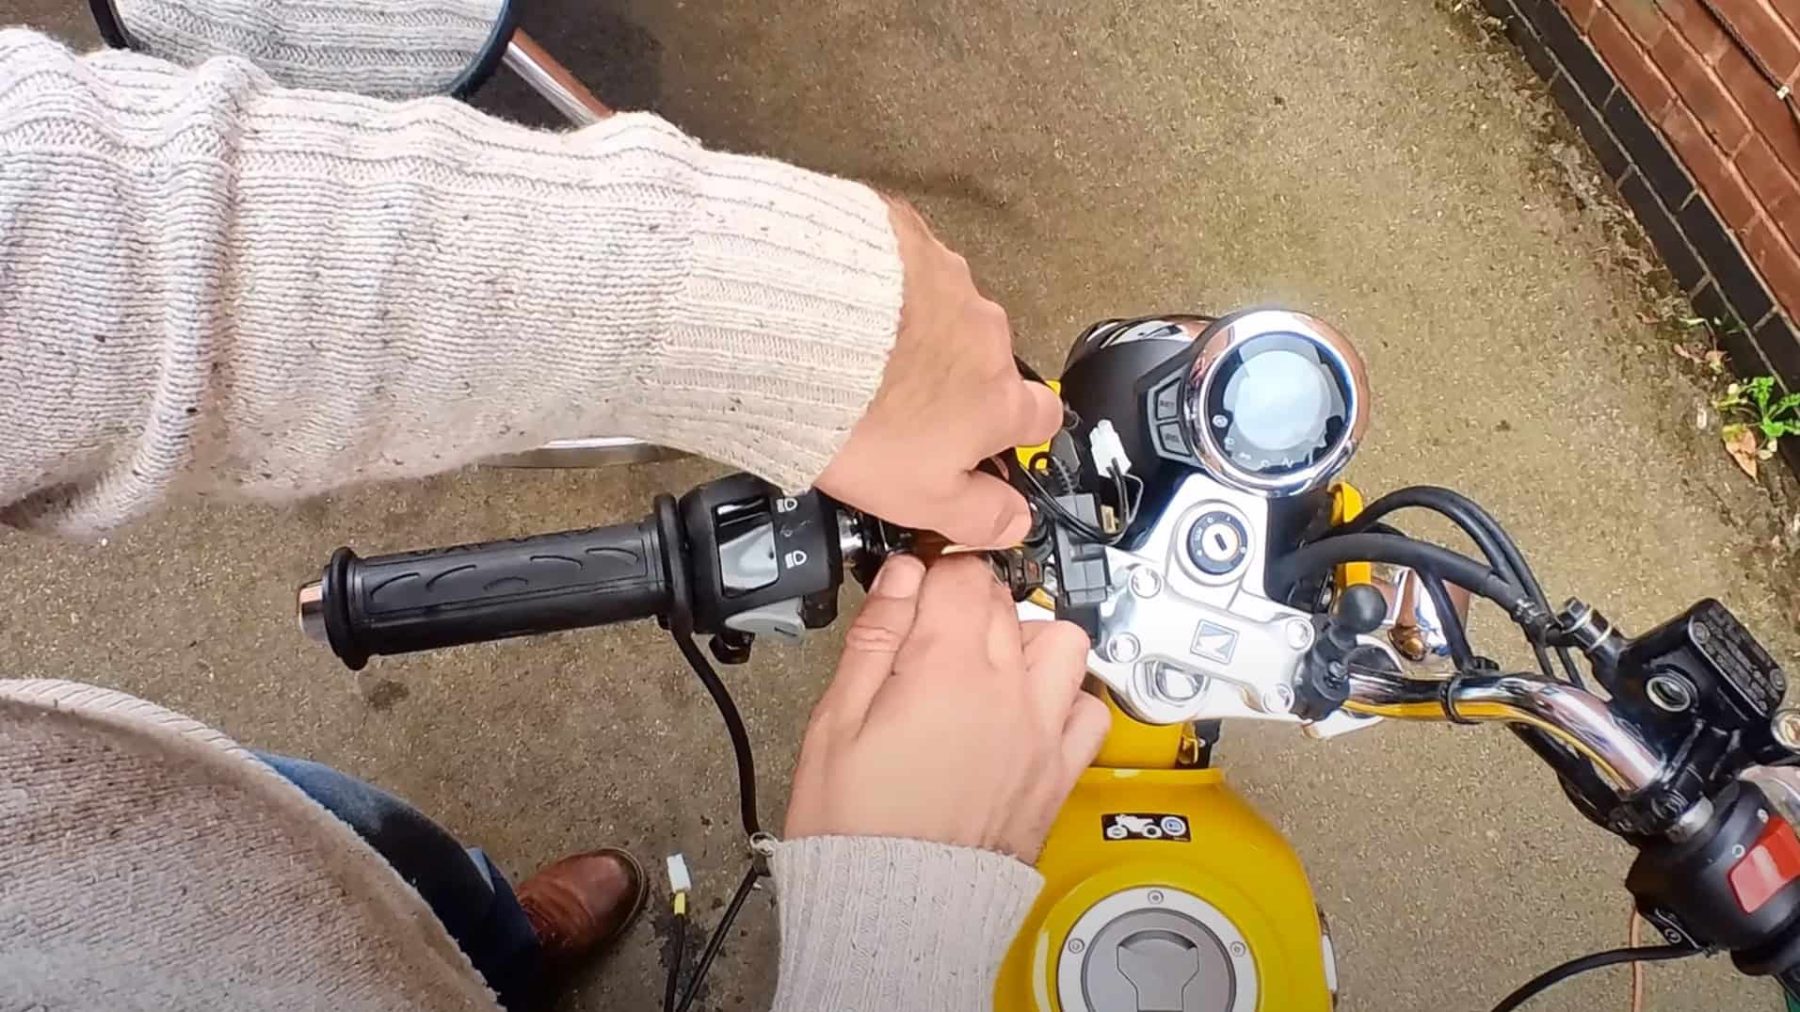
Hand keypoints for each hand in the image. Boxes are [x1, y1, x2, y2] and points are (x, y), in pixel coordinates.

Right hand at [785, 555, 1109, 861]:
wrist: (895, 908)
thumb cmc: (856, 826)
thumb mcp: (836, 721)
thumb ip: (875, 639)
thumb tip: (900, 579)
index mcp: (947, 671)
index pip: (961, 576)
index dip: (930, 574)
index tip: (911, 592)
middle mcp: (1007, 693)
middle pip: (1007, 601)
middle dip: (969, 602)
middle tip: (931, 633)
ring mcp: (1040, 733)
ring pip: (1063, 642)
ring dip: (1029, 640)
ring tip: (988, 665)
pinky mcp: (1058, 772)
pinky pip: (1090, 711)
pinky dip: (1067, 699)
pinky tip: (1028, 710)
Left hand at [815, 198, 1061, 547]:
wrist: (798, 333)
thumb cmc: (858, 416)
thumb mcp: (920, 498)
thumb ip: (978, 514)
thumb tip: (1014, 521)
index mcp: (997, 400)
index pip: (1039, 417)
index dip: (1013, 433)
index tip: (986, 441)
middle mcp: (986, 334)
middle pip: (985, 361)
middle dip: (953, 378)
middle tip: (899, 402)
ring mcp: (947, 279)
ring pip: (942, 311)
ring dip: (913, 331)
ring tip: (859, 355)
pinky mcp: (904, 237)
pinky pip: (904, 262)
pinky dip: (884, 284)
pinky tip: (844, 308)